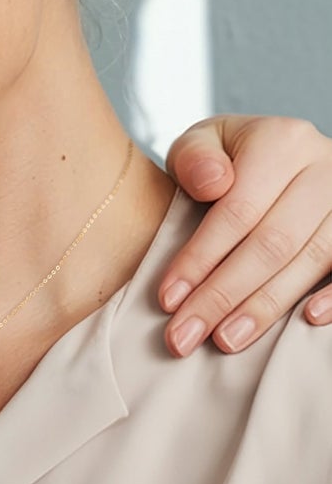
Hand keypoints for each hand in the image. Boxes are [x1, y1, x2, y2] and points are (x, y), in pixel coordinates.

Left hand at [162, 115, 331, 353]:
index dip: (200, 259)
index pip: (237, 211)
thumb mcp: (199, 145)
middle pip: (272, 243)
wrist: (271, 154)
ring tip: (225, 340)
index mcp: (281, 142)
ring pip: (312, 259)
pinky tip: (306, 321)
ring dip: (266, 307)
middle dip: (223, 295)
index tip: (167, 300)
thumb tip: (212, 184)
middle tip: (184, 337)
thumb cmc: (224, 159)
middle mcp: (324, 166)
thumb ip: (193, 158)